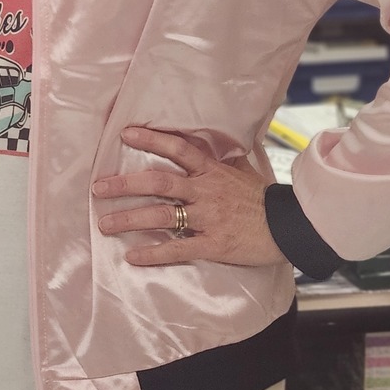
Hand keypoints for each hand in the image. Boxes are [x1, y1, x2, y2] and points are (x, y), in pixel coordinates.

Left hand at [92, 126, 284, 267]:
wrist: (290, 227)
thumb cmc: (264, 198)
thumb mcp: (242, 170)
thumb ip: (220, 158)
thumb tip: (210, 141)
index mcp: (211, 170)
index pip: (177, 149)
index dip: (151, 140)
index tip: (124, 134)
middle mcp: (205, 191)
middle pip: (158, 183)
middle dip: (125, 184)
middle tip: (98, 188)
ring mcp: (208, 218)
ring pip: (162, 216)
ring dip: (130, 219)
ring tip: (105, 223)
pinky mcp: (213, 244)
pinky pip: (178, 249)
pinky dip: (154, 253)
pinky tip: (133, 256)